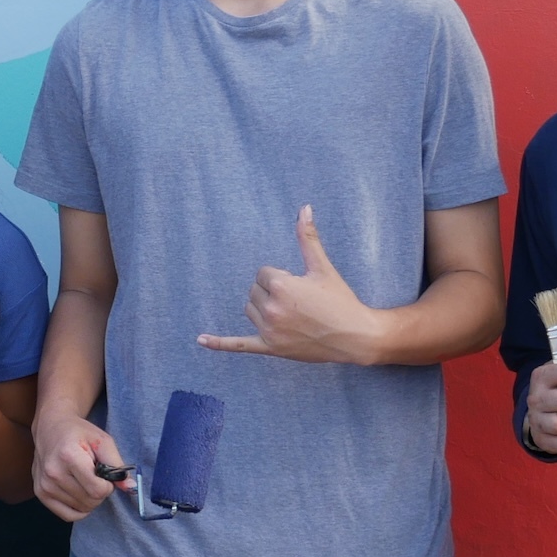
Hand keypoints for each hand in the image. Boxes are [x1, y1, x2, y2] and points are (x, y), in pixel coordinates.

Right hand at [32, 410, 128, 521]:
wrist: (50, 428)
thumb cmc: (78, 433)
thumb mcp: (102, 441)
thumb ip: (117, 464)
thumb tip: (130, 487)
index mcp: (68, 456)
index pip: (97, 490)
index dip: (108, 485)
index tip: (104, 474)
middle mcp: (53, 473)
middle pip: (90, 501)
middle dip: (99, 492)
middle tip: (95, 476)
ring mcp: (44, 485)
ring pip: (81, 510)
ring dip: (89, 499)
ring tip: (84, 479)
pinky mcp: (40, 493)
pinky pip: (68, 515)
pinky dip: (79, 509)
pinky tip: (79, 493)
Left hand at [196, 205, 384, 364]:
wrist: (356, 336)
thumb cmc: (340, 300)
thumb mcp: (322, 267)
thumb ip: (307, 238)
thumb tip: (304, 208)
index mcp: (281, 285)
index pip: (262, 273)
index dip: (281, 277)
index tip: (302, 286)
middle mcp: (271, 308)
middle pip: (254, 290)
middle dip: (271, 291)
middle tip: (300, 301)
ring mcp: (269, 331)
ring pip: (249, 309)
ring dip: (262, 307)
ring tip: (291, 312)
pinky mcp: (270, 348)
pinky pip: (239, 345)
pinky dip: (219, 343)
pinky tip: (200, 339)